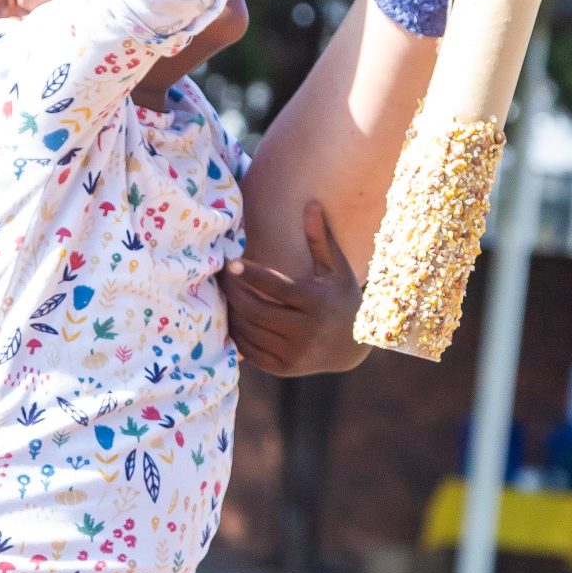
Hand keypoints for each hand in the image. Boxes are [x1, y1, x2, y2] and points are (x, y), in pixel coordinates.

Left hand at [221, 200, 367, 377]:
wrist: (351, 347)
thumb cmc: (341, 298)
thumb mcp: (337, 268)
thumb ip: (320, 239)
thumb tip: (311, 204)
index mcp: (318, 303)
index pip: (277, 288)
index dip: (251, 275)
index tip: (231, 263)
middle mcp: (306, 332)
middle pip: (256, 311)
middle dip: (234, 293)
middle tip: (221, 277)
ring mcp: (294, 354)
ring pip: (250, 330)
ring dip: (232, 311)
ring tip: (225, 294)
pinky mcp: (283, 368)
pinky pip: (249, 350)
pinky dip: (237, 333)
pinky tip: (234, 315)